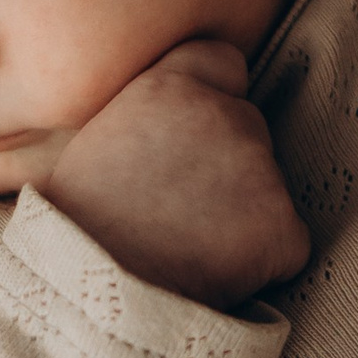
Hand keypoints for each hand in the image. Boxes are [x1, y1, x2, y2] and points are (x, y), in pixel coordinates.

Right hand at [41, 38, 308, 307]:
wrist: (91, 296)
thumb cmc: (72, 230)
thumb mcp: (87, 147)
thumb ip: (139, 120)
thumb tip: (157, 131)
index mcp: (169, 87)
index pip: (223, 62)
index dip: (214, 96)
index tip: (193, 134)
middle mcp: (223, 115)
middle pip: (248, 128)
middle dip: (228, 166)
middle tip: (179, 211)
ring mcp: (261, 170)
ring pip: (267, 189)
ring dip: (241, 217)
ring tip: (184, 250)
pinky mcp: (283, 228)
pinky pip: (285, 244)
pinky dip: (261, 263)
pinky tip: (212, 277)